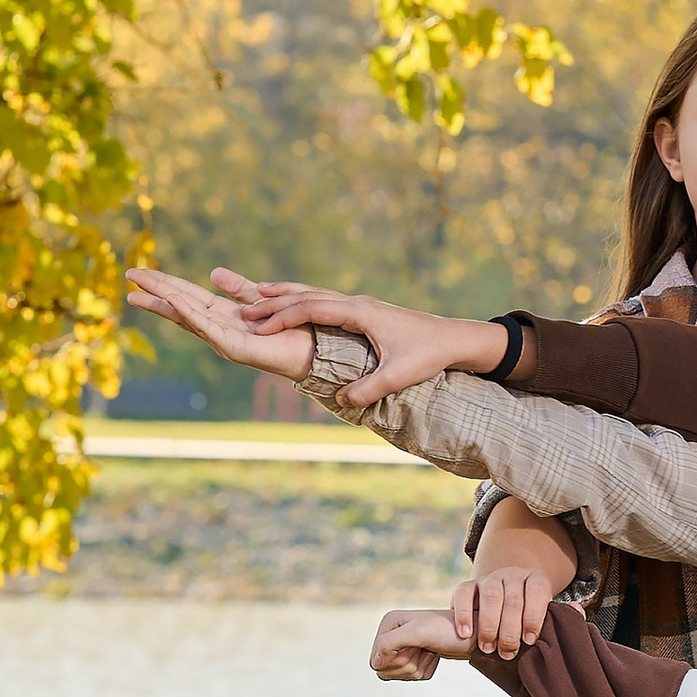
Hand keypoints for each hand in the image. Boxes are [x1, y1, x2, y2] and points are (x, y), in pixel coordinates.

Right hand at [124, 266, 314, 383]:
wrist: (316, 348)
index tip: (140, 273)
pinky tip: (173, 301)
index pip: (186, 296)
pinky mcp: (234, 348)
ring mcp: (223, 340)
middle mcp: (218, 328)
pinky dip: (189, 314)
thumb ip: (237, 288)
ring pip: (186, 317)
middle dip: (154, 291)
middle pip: (179, 305)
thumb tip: (213, 272)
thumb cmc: (292, 328)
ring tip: (137, 293)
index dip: (164, 283)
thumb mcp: (259, 299)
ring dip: (162, 303)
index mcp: (223, 316)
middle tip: (128, 276)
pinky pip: (207, 328)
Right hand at [210, 274, 506, 409]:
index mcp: (359, 312)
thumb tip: (343, 401)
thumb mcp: (400, 375)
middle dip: (273, 304)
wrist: (455, 339)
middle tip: (241, 311)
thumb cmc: (429, 355)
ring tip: (254, 296)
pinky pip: (325, 301)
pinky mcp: (364, 311)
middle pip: (306, 297)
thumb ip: (371, 388)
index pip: (310, 310)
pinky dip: (302, 300)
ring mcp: (360, 305)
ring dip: (285, 296)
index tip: (254, 327)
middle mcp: (356, 303)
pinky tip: (291, 304)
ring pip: (314, 295)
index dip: (281, 318)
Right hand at [371, 604, 460, 680]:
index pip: (376, 660)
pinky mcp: (416, 657)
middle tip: (425, 649)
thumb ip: (389, 644)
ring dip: (419, 668)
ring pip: (400, 674)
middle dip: (409, 665)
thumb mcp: (418, 633)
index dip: (396, 661)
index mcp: (389, 624)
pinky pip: (413, 676)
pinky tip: (436, 656)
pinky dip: (427, 669)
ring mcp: (404, 646)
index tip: (415, 647)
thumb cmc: (450, 630)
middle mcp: (393, 634)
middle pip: (386, 670)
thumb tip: (375, 664)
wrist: (474, 634)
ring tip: (431, 651)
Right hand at [452, 565, 552, 656]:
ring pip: (490, 596)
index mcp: (536, 579)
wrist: (504, 596)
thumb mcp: (546, 611)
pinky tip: (466, 634)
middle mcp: (513, 574)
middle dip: (510, 629)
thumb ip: (560, 614)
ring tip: (488, 648)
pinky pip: (463, 593)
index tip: (529, 641)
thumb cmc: (529, 613)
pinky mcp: (469, 584)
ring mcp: (490, 578)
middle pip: (513, 599)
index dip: (534, 617)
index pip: (538, 593)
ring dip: (489, 625)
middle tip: (508, 653)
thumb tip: (578, 613)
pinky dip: (463, 613)